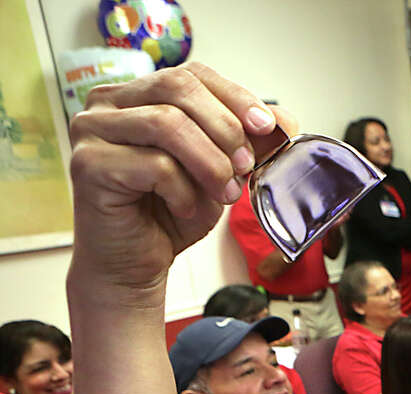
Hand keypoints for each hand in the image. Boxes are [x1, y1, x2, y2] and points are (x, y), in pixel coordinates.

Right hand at [68, 64, 282, 295]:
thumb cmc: (171, 213)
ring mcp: (91, 130)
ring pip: (167, 123)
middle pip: (177, 88)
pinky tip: (184, 209)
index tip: (266, 127)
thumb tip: (284, 121)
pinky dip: (182, 191)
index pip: (191, 74)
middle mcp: (107, 104)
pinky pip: (153, 165)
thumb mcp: (220, 170)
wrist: (135, 263)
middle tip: (245, 167)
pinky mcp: (88, 164)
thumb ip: (245, 141)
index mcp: (138, 95)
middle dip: (225, 128)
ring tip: (223, 194)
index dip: (234, 96)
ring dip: (209, 163)